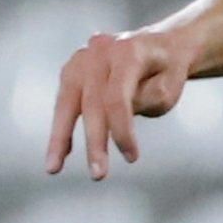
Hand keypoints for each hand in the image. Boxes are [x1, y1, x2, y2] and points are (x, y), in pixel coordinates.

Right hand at [45, 27, 198, 177]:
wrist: (162, 47)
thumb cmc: (168, 72)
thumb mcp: (169, 88)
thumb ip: (146, 101)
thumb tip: (114, 121)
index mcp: (128, 51)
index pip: (117, 96)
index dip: (122, 130)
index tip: (132, 158)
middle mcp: (100, 50)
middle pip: (92, 101)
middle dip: (94, 142)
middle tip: (98, 176)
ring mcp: (82, 57)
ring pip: (67, 101)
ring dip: (60, 137)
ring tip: (53, 169)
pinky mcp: (72, 69)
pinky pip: (64, 102)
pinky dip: (63, 127)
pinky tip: (61, 154)